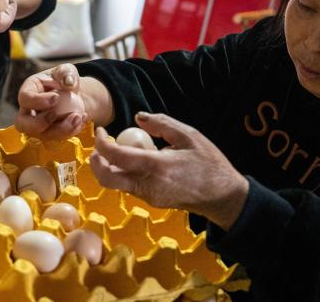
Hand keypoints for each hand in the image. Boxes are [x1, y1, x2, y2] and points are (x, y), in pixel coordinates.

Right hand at [14, 65, 88, 139]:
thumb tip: (68, 82)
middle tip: (57, 115)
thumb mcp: (67, 71)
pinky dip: (71, 131)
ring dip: (60, 130)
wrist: (73, 95)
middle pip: (23, 124)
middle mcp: (28, 111)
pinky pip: (57, 138)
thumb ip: (66, 73)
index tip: (56, 98)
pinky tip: (83, 119)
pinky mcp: (49, 134)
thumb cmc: (65, 80)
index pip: (25, 98)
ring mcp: (36, 126)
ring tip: (77, 118)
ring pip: (41, 135)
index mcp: (28, 91)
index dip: (37, 100)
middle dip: (41, 122)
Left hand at [90, 112, 248, 229]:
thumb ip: (161, 123)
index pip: (115, 156)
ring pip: (116, 184)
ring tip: (120, 148)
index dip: (101, 143)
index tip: (101, 131)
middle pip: (106, 178)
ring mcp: (149, 197)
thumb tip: (138, 118)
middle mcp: (147, 185)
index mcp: (155, 166)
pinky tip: (139, 160)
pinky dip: (125, 173)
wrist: (223, 197)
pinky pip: (130, 187)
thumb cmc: (209, 164)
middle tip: (99, 145)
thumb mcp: (189, 135)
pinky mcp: (152, 202)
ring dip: (110, 167)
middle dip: (96, 162)